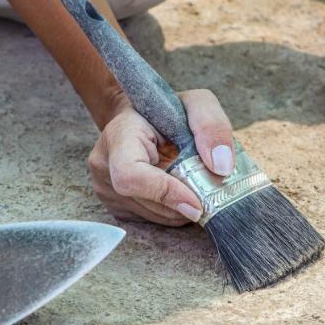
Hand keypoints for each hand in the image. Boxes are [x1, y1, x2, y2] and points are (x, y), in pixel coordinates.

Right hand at [88, 90, 234, 225]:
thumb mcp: (195, 104)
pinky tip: (180, 192)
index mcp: (118, 135)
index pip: (131, 175)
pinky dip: (173, 212)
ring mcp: (105, 189)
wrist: (140, 120)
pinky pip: (151, 220)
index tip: (197, 203)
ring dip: (181, 209)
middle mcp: (104, 165)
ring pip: (153, 217)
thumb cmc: (165, 110)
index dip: (165, 193)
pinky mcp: (115, 206)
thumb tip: (221, 167)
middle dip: (183, 203)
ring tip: (194, 187)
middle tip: (207, 191)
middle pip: (147, 202)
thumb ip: (211, 125)